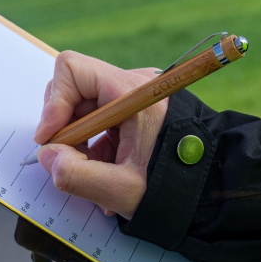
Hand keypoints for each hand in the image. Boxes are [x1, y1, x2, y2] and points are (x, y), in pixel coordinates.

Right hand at [33, 51, 166, 218]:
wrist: (213, 188)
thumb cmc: (175, 186)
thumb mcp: (121, 190)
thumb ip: (76, 175)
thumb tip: (47, 156)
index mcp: (133, 94)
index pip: (72, 70)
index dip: (53, 103)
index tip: (48, 139)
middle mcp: (133, 86)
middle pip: (74, 89)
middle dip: (64, 127)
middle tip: (67, 159)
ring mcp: (134, 96)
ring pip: (84, 108)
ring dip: (77, 141)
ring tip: (90, 172)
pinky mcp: (135, 111)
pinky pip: (99, 119)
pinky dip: (92, 145)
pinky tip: (104, 172)